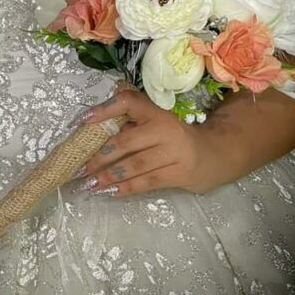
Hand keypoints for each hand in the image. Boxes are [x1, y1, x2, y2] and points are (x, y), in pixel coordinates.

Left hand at [67, 85, 217, 196]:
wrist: (215, 153)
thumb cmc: (177, 137)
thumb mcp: (158, 123)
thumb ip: (133, 125)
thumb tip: (94, 133)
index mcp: (156, 111)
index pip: (128, 102)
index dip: (104, 109)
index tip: (81, 121)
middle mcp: (165, 128)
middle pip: (125, 141)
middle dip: (99, 156)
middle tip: (79, 167)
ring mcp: (174, 152)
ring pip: (134, 165)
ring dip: (108, 176)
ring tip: (89, 184)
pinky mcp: (179, 173)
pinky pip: (147, 182)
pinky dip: (126, 188)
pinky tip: (109, 192)